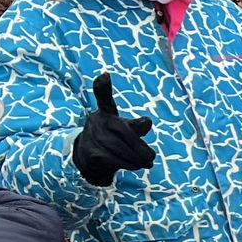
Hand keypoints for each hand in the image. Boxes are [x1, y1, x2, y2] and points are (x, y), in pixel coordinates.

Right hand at [72, 72, 155, 186]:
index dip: (103, 87)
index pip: (104, 99)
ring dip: (137, 158)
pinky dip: (128, 164)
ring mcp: (93, 136)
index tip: (105, 75)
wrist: (90, 159)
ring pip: (119, 148)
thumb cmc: (114, 140)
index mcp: (106, 113)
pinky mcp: (92, 153)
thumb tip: (147, 121)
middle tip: (152, 157)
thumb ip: (136, 126)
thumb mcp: (126, 130)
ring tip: (147, 163)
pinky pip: (113, 159)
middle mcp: (97, 121)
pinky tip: (136, 166)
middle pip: (123, 131)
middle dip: (140, 146)